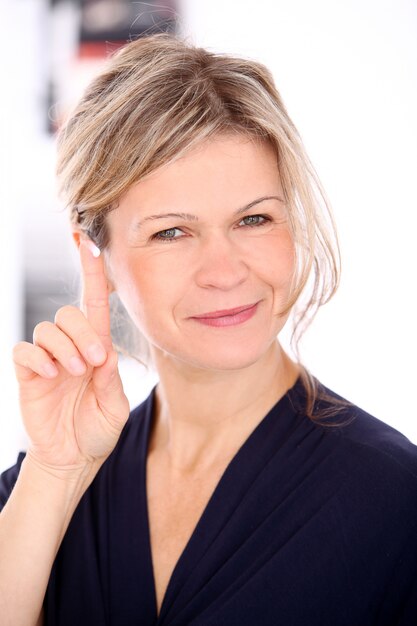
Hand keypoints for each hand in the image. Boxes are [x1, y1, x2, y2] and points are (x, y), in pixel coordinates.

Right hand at [12, 239, 129, 472]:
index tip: (90, 244)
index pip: (94, 304)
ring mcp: (48, 359)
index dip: (93, 274)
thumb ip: (110, 378)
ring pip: (48, 328)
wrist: (73, 458)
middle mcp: (71, 348)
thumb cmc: (97, 430)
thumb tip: (103, 350)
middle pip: (70, 313)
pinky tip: (49, 375)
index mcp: (97, 350)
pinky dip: (37, 358)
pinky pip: (25, 350)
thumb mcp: (114, 406)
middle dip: (83, 333)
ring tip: (75, 374)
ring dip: (65, 347)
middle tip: (93, 363)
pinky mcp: (27, 373)